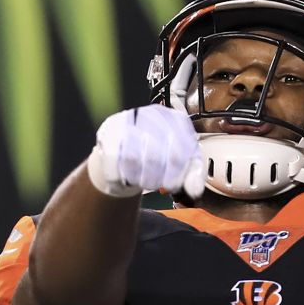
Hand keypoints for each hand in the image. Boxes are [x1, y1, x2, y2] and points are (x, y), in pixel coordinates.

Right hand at [86, 105, 204, 197]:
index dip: (180, 173)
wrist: (126, 157)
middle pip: (158, 154)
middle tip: (160, 186)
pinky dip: (122, 175)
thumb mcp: (181, 167)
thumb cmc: (158, 160)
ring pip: (134, 157)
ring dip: (141, 178)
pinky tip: (128, 177)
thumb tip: (195, 190)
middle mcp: (152, 114)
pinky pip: (114, 159)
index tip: (175, 184)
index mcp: (176, 120)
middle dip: (161, 178)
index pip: (183, 148)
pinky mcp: (108, 131)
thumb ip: (193, 176)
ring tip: (145, 182)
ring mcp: (128, 120)